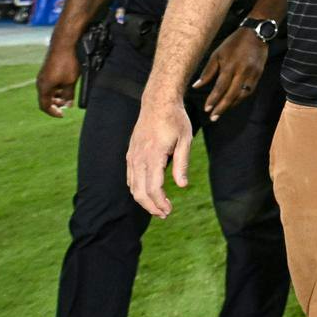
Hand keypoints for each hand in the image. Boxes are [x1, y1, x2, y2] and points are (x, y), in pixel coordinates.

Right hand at [35, 48, 79, 117]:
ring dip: (58, 95)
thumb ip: (68, 95)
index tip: (62, 115)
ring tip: (69, 95)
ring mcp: (43, 75)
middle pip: (46, 99)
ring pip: (49, 90)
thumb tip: (68, 104)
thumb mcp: (70, 82)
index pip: (45, 106)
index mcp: (44, 87)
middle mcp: (41, 82)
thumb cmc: (67, 62)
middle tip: (67, 105)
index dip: (53, 112)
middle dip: (56, 104)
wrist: (64, 43)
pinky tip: (67, 85)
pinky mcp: (47, 69)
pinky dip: (57, 87)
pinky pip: (50, 83)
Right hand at [126, 98, 193, 218]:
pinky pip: (130, 177)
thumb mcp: (185, 139)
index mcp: (153, 155)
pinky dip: (137, 189)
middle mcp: (139, 157)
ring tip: (159, 207)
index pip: (153, 188)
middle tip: (165, 214)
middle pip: (140, 191)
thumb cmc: (175, 119)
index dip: (160, 203)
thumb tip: (182, 186)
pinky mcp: (131, 154)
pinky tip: (148, 193)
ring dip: (144, 200)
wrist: (158, 102)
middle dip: (151, 206)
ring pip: (133, 186)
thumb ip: (182, 163)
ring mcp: (132, 156)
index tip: (169, 211)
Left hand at [193, 29, 266, 120]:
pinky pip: (249, 91)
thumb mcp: (217, 54)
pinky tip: (233, 102)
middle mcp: (242, 71)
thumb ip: (208, 71)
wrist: (256, 34)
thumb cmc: (233, 44)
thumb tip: (196, 86)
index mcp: (230, 65)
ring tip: (221, 112)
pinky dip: (240, 99)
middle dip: (222, 107)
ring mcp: (252, 74)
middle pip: (232, 94)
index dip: (213, 99)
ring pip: (242, 95)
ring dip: (231, 105)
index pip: (221, 87)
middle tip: (213, 118)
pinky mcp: (259, 75)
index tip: (206, 109)